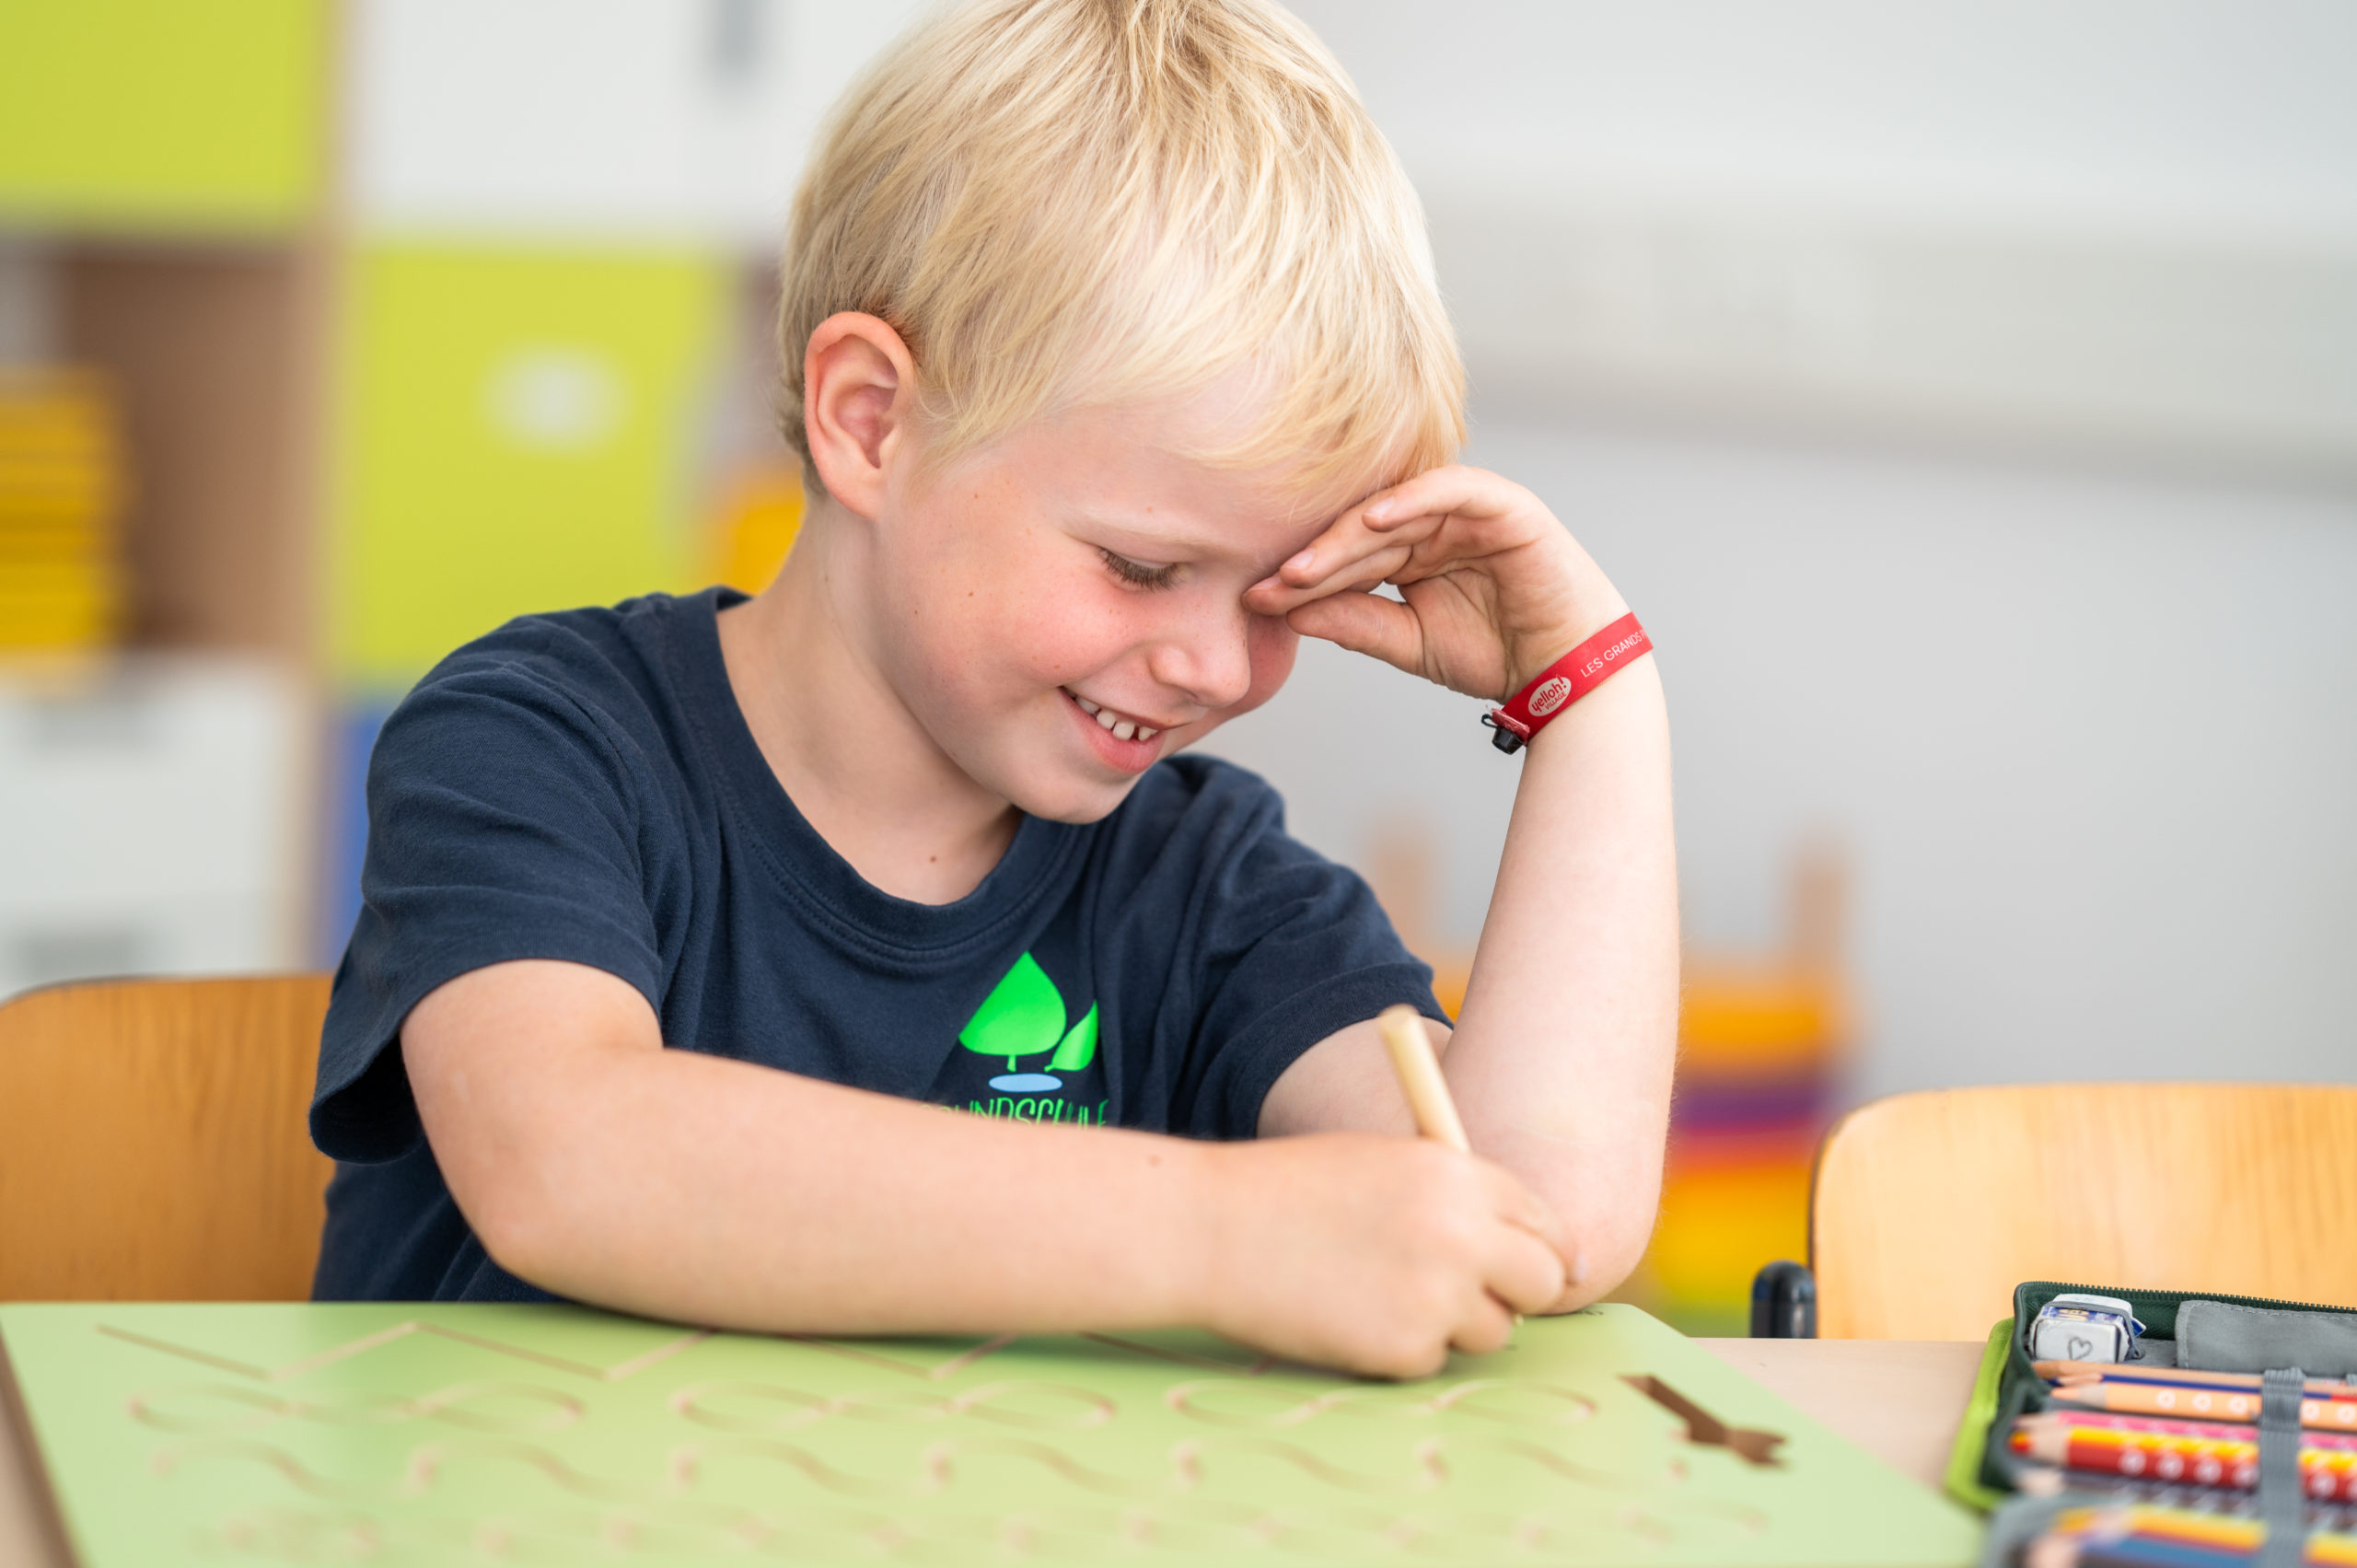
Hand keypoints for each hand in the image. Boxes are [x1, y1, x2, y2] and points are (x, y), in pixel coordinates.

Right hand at [1195, 1132, 1570, 1378]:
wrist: (1214, 1230)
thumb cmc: (1291, 1192)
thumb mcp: (1382, 1165)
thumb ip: (1454, 1198)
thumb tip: (1529, 1249)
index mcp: (1455, 1173)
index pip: (1542, 1219)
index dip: (1536, 1245)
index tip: (1525, 1266)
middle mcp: (1460, 1232)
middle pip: (1542, 1281)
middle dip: (1517, 1292)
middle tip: (1478, 1296)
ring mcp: (1435, 1294)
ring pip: (1493, 1330)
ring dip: (1454, 1324)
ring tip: (1383, 1295)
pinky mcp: (1404, 1348)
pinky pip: (1434, 1359)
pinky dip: (1400, 1348)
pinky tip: (1349, 1315)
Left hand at [1244, 466, 1627, 700]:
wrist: (1565, 674)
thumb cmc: (1495, 654)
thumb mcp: (1409, 641)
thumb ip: (1355, 622)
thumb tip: (1288, 612)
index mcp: (1412, 551)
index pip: (1347, 555)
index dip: (1303, 576)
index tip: (1257, 599)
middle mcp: (1434, 523)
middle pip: (1361, 531)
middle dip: (1314, 558)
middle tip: (1269, 583)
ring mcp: (1467, 510)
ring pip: (1395, 509)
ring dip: (1347, 535)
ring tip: (1305, 564)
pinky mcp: (1503, 505)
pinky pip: (1450, 489)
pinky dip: (1410, 499)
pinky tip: (1370, 521)